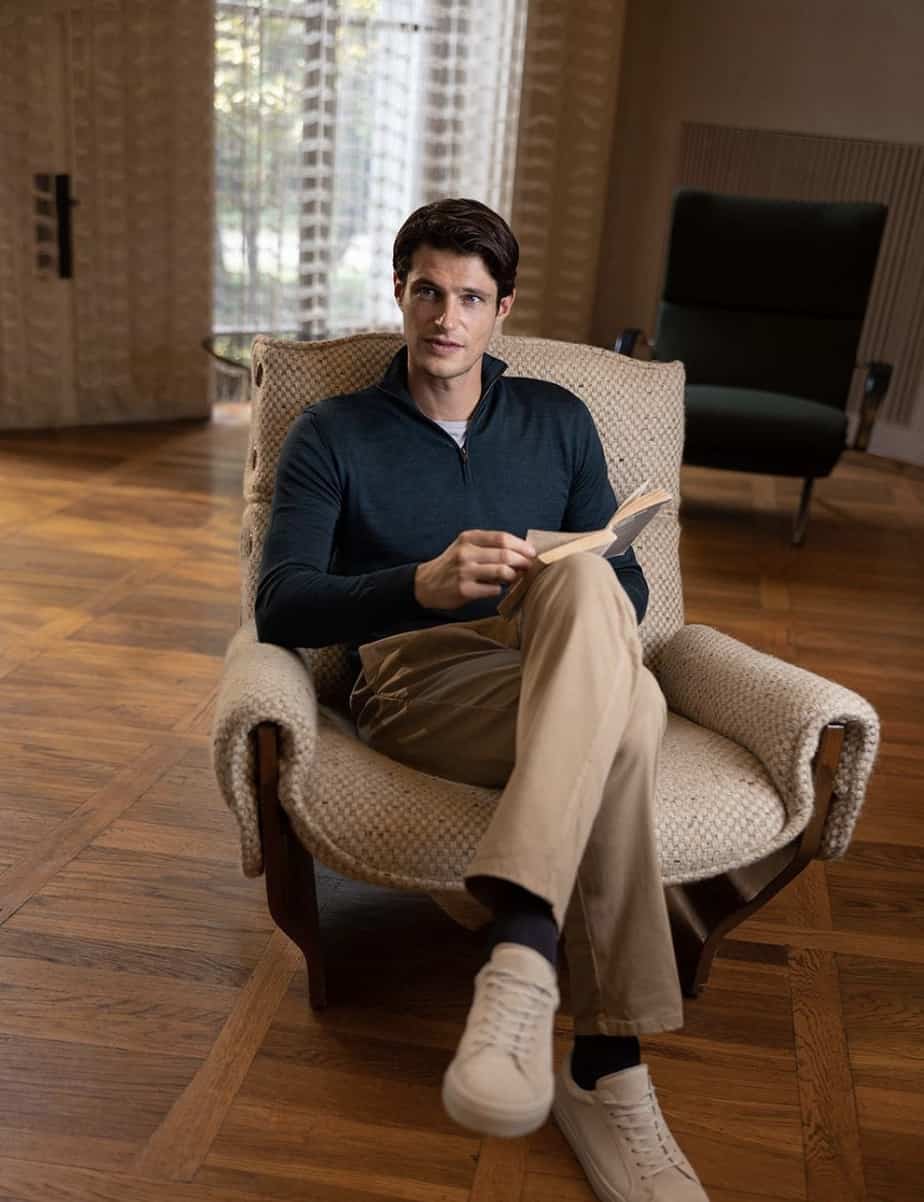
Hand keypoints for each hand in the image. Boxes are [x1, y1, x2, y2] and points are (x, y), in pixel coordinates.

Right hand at [414, 530, 536, 609]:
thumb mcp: (465, 546)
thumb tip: (521, 551)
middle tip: (529, 567)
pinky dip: (500, 589)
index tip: (532, 552)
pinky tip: (496, 588)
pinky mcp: (464, 590)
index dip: (521, 545)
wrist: (425, 584)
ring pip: (502, 572)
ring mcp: (464, 572)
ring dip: (514, 576)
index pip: (501, 538)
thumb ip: (488, 545)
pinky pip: (493, 589)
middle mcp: (466, 553)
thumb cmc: (452, 564)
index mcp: (468, 538)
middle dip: (523, 562)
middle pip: (505, 555)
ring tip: (515, 578)